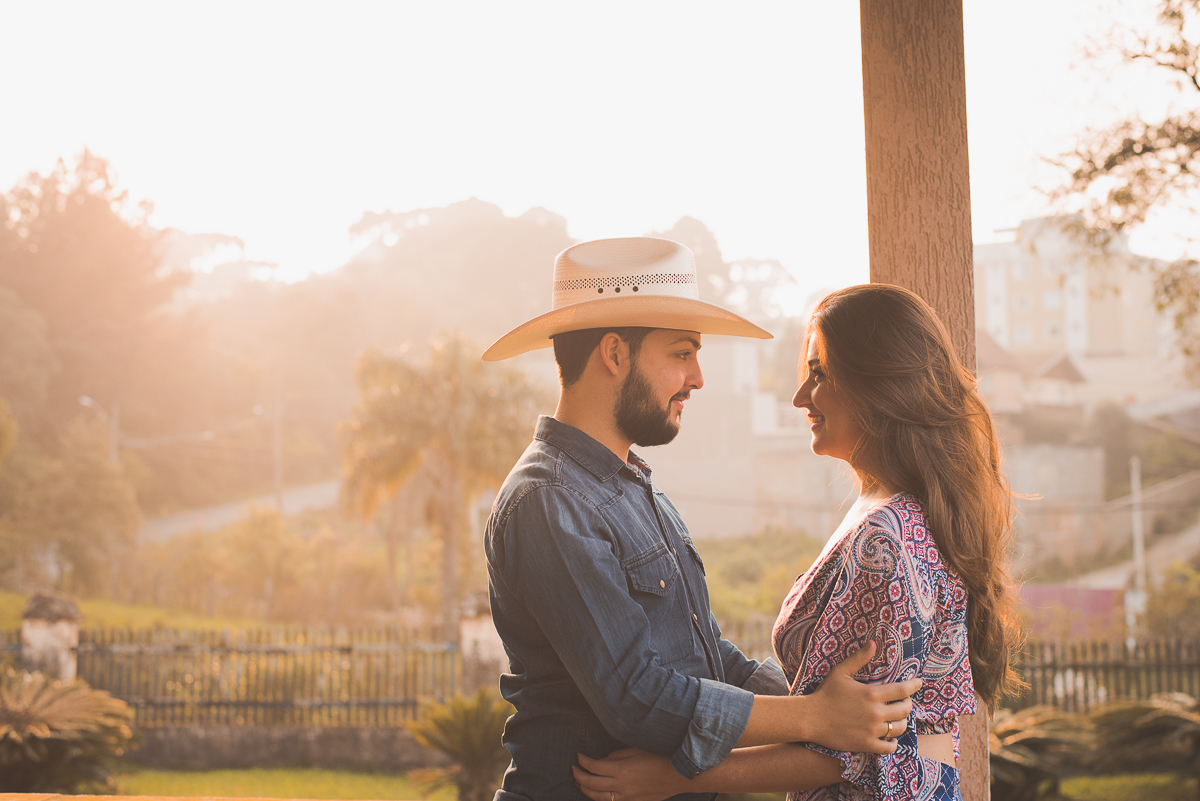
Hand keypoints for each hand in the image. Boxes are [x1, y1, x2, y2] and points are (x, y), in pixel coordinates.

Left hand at [572, 748, 687, 800]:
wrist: (678, 775)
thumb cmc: (659, 757)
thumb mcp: (636, 749)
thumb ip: (616, 755)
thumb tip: (600, 759)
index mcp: (622, 769)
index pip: (594, 767)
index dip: (583, 761)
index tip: (578, 756)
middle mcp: (622, 785)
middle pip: (592, 784)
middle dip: (579, 776)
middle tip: (573, 769)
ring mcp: (627, 797)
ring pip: (598, 797)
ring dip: (585, 790)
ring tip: (578, 783)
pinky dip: (600, 798)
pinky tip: (596, 793)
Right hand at [804, 641, 920, 754]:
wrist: (810, 718)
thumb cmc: (825, 693)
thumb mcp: (841, 672)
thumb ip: (859, 658)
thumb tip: (873, 643)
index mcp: (872, 694)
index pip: (903, 690)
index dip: (914, 686)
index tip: (919, 683)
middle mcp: (876, 713)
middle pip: (905, 710)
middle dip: (907, 704)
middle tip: (904, 702)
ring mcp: (872, 730)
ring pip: (900, 728)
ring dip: (902, 722)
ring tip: (897, 718)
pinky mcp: (867, 744)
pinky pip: (889, 747)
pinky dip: (893, 743)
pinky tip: (890, 737)